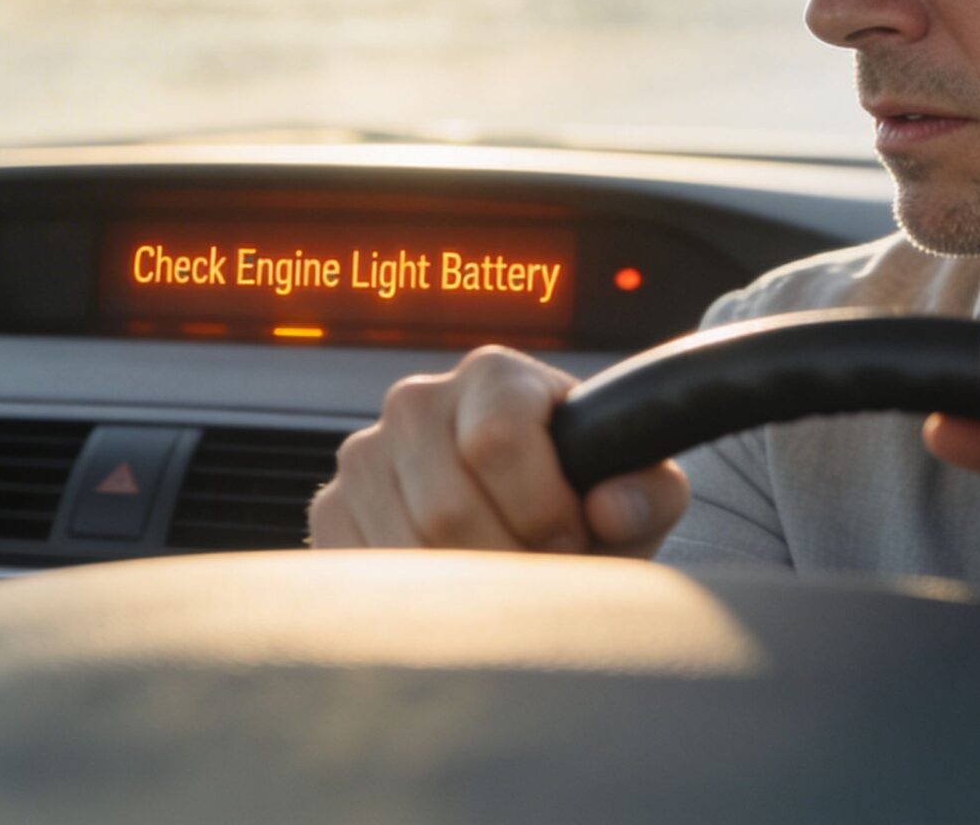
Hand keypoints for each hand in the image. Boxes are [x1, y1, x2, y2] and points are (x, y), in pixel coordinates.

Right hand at [308, 344, 688, 555]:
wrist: (526, 526)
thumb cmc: (584, 505)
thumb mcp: (637, 494)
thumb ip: (648, 491)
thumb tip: (610, 507)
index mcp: (494, 376)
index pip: (498, 439)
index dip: (542, 507)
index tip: (571, 534)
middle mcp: (418, 401)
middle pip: (448, 509)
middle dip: (505, 561)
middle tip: (538, 574)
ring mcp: (366, 455)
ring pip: (404, 550)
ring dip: (464, 591)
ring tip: (503, 586)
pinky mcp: (332, 510)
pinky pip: (364, 574)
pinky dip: (417, 602)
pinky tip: (455, 593)